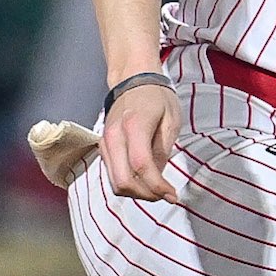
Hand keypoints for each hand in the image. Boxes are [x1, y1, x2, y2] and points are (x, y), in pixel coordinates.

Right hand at [98, 80, 184, 202]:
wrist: (132, 79)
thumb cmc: (155, 97)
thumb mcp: (171, 120)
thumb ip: (163, 150)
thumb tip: (158, 177)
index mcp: (134, 126)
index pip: (141, 166)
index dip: (157, 186)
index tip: (172, 195)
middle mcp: (114, 137)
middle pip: (123, 181)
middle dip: (146, 195)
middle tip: (165, 195)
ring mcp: (105, 143)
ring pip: (115, 182)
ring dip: (136, 193)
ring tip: (156, 189)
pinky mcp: (103, 147)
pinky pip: (112, 174)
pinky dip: (128, 184)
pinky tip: (144, 181)